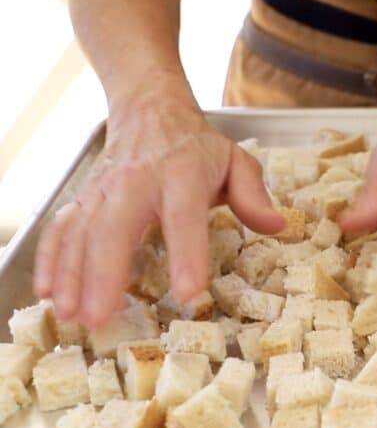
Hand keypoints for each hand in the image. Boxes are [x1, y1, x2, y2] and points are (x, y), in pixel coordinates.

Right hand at [33, 93, 283, 328]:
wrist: (151, 109)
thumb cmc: (198, 147)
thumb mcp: (236, 161)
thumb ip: (254, 195)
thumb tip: (276, 225)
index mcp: (182, 175)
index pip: (184, 218)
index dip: (186, 256)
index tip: (188, 293)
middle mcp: (137, 183)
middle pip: (116, 228)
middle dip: (105, 274)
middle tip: (100, 317)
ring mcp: (105, 191)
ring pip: (82, 233)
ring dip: (72, 276)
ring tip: (71, 316)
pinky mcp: (84, 198)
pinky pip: (61, 229)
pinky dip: (51, 260)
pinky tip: (48, 293)